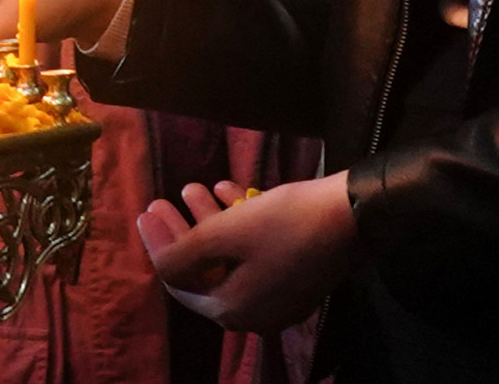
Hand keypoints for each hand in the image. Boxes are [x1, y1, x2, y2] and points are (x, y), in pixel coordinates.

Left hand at [136, 173, 357, 331]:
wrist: (354, 215)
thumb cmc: (283, 223)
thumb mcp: (224, 235)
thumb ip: (182, 256)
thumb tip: (159, 266)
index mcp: (233, 310)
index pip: (180, 284)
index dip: (159, 246)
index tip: (144, 213)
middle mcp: (255, 312)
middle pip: (205, 270)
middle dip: (182, 230)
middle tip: (163, 198)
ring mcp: (279, 296)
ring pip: (230, 256)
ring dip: (209, 220)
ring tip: (193, 186)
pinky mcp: (296, 274)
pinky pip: (255, 252)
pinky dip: (239, 224)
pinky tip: (228, 190)